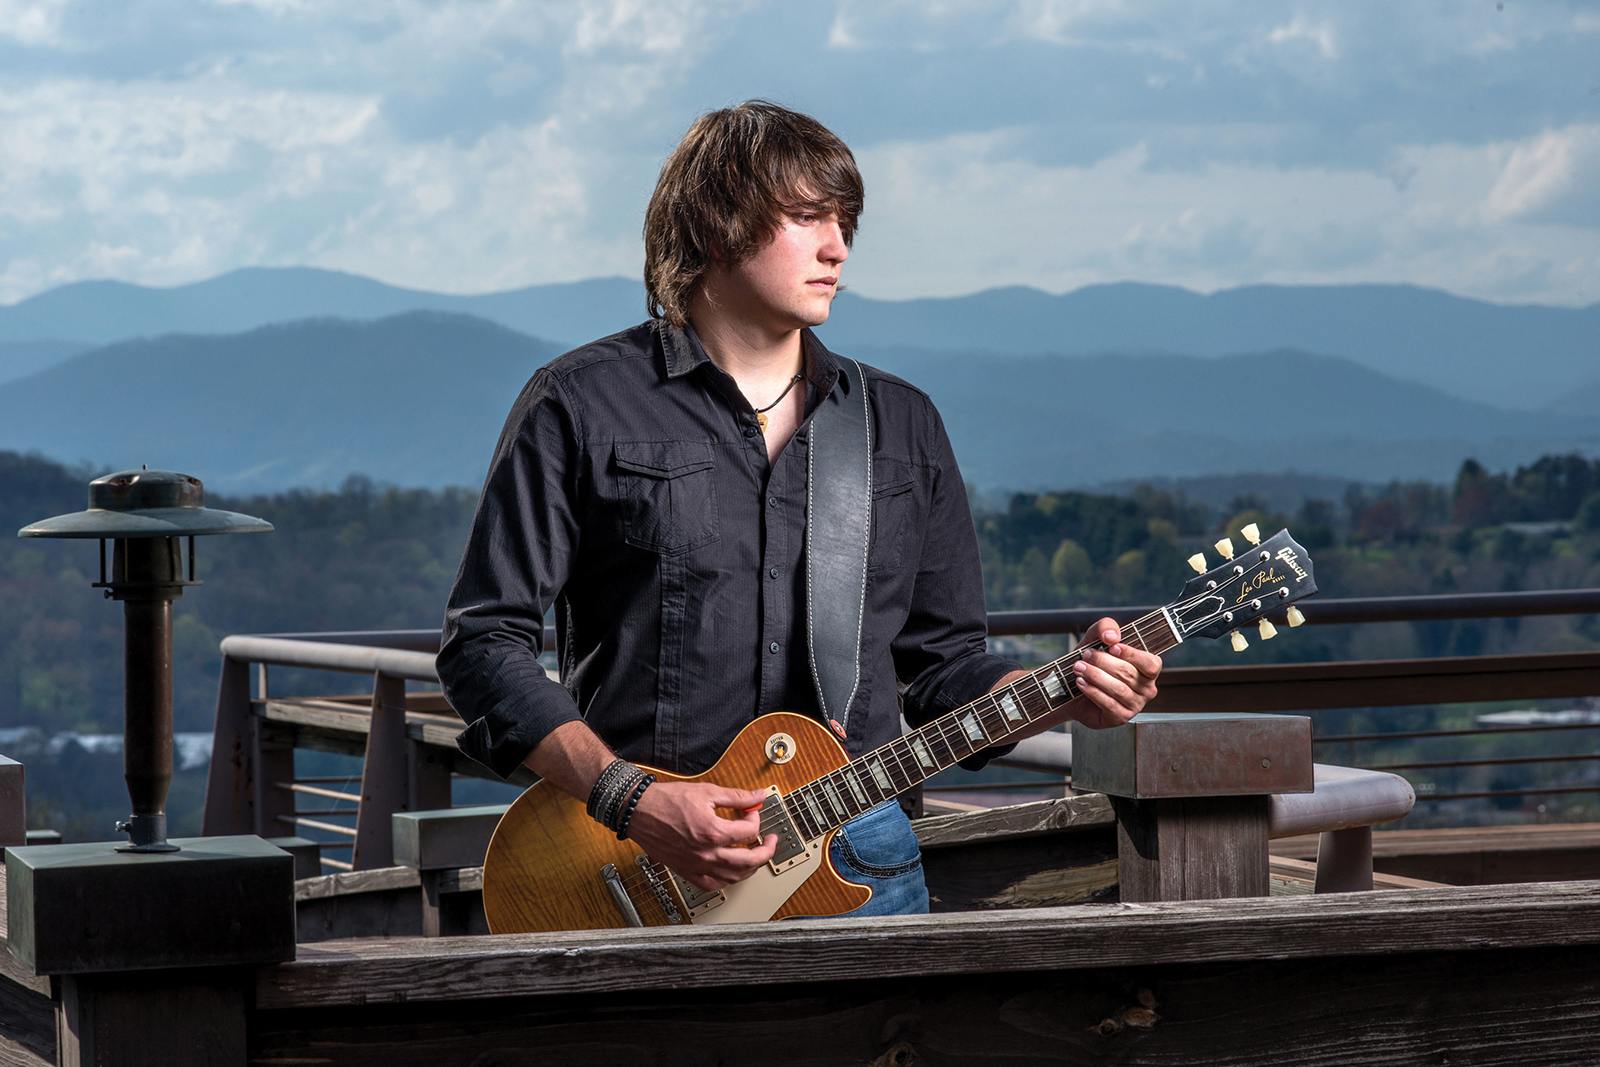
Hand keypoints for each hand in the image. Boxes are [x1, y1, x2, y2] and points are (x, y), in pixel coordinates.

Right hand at [625, 781, 778, 891]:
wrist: (639, 811)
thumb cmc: (666, 801)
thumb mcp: (706, 791)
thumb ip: (736, 796)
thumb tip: (757, 797)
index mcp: (712, 832)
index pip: (749, 832)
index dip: (755, 819)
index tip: (751, 812)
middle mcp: (706, 853)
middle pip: (750, 861)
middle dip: (766, 850)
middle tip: (771, 841)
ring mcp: (696, 865)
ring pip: (734, 877)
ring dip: (750, 867)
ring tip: (755, 856)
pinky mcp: (686, 872)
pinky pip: (713, 885)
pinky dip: (727, 880)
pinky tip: (731, 872)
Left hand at [1069, 617, 1160, 728]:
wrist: (1072, 688)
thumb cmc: (1091, 663)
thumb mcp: (1095, 639)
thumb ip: (1106, 627)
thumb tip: (1113, 636)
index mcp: (1148, 670)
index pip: (1151, 663)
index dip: (1132, 654)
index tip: (1112, 647)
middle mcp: (1146, 689)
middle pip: (1129, 674)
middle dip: (1103, 662)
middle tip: (1085, 655)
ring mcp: (1135, 705)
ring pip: (1118, 689)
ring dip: (1095, 676)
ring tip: (1078, 668)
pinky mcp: (1121, 718)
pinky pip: (1108, 704)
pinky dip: (1092, 691)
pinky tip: (1081, 683)